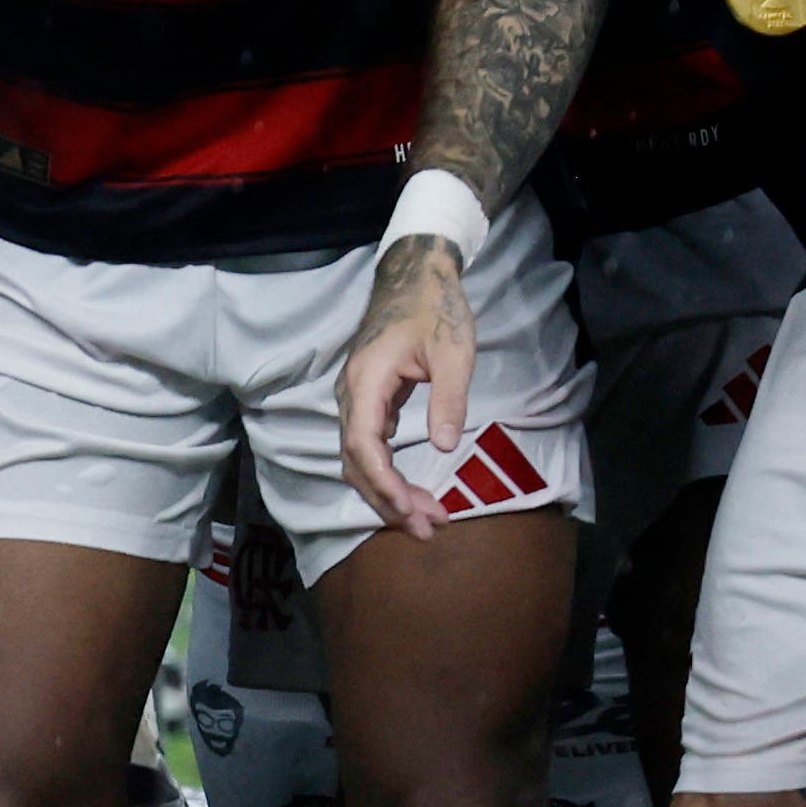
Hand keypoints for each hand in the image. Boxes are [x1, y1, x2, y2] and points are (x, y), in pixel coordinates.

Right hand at [338, 235, 474, 532]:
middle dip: (388, 499)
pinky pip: (367, 447)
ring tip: (424, 519)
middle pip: (356, 460)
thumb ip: (449, 399)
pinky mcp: (368, 399)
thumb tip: (446, 446)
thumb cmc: (436, 310)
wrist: (416, 277)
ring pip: (358, 457)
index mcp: (368, 380)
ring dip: (386, 491)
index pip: (364, 444)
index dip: (384, 483)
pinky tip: (409, 491)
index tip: (413, 511)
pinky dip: (386, 474)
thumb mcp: (454, 353)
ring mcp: (356, 397)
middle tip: (428, 529)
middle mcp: (351, 393)